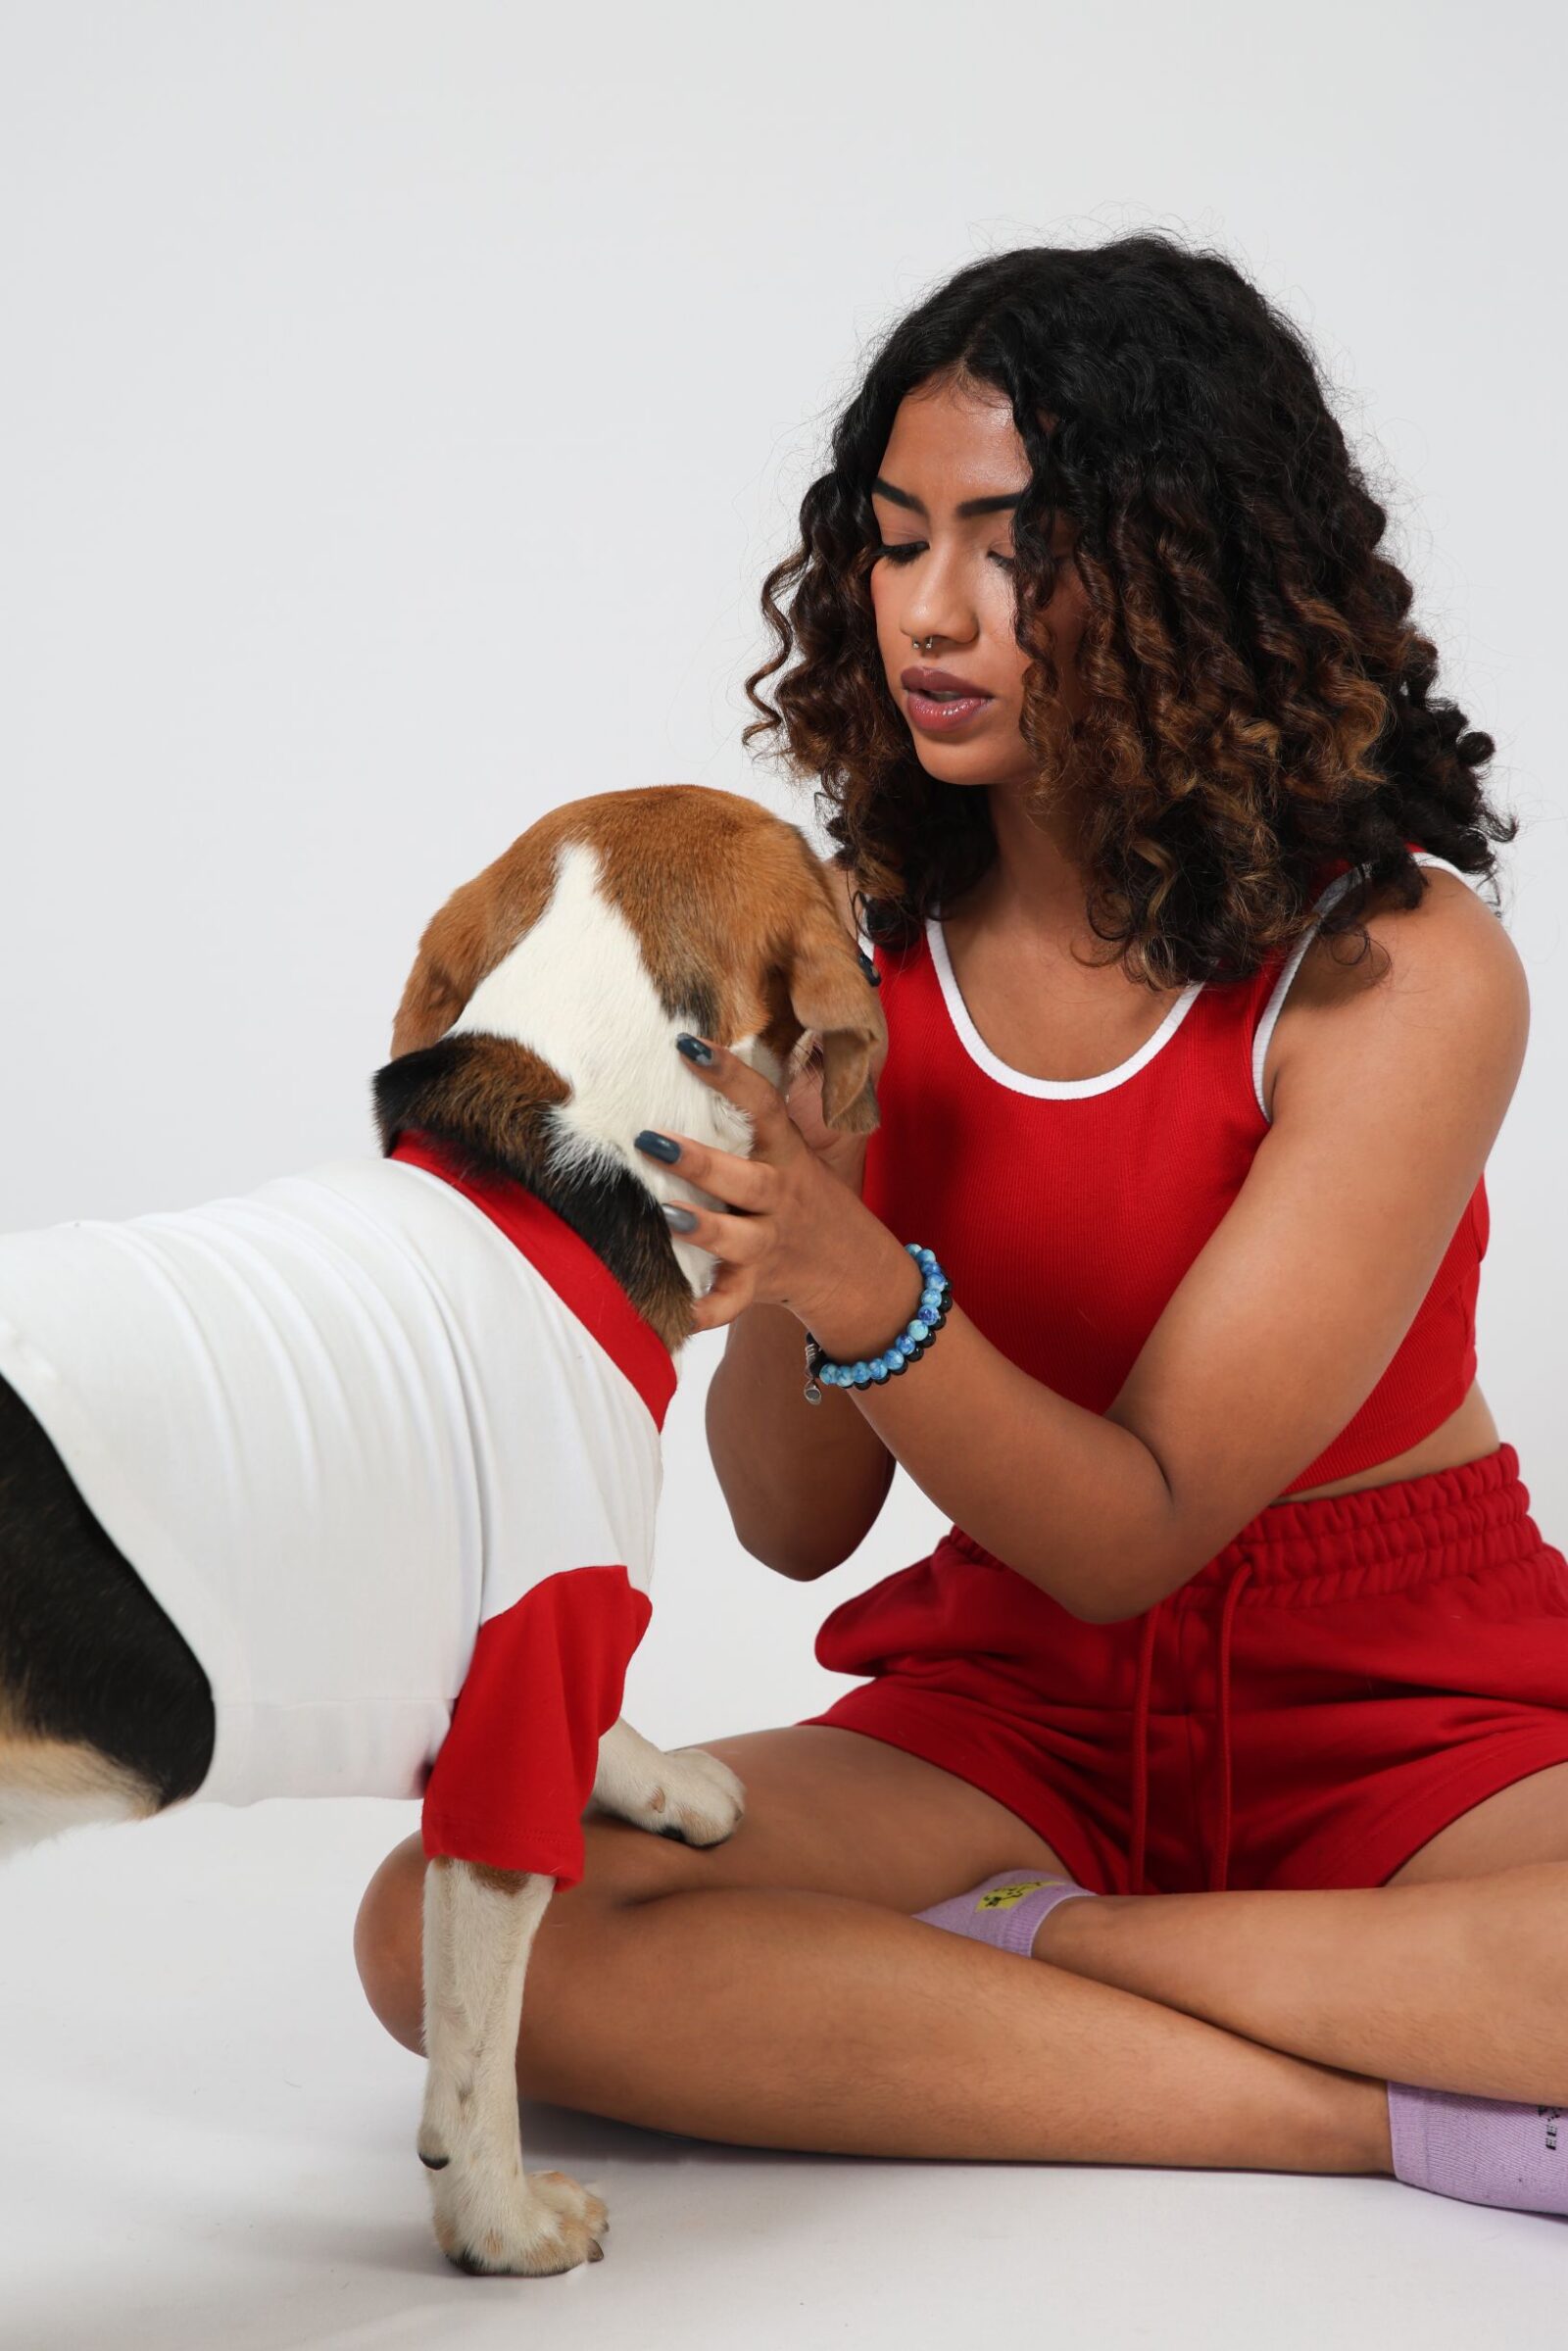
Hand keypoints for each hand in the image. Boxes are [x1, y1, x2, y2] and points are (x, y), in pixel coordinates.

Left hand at [635, 1035, 907, 1337]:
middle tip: (650, 1141)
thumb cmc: (804, 1199)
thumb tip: (689, 1058)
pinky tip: (675, 1313)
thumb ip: (753, 1124)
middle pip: (747, 1180)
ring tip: (667, 1214)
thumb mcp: (793, 1154)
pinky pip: (731, 1303)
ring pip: (739, 1239)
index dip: (730, 1074)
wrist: (855, 1271)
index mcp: (787, 1156)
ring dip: (704, 1228)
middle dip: (700, 1163)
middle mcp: (781, 1198)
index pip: (764, 1106)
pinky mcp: (758, 1284)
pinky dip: (705, 1311)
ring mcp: (770, 1244)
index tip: (688, 1046)